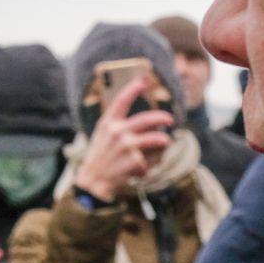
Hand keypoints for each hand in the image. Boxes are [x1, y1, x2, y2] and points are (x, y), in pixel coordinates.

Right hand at [75, 75, 174, 202]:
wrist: (92, 183)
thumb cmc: (100, 158)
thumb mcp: (102, 137)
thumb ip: (118, 126)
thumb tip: (149, 123)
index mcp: (108, 123)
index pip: (122, 100)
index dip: (134, 88)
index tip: (144, 79)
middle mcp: (117, 131)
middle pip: (149, 119)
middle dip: (163, 117)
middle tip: (170, 120)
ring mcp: (127, 146)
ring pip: (159, 139)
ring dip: (163, 145)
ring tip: (160, 150)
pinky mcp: (134, 161)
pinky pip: (153, 161)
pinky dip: (149, 168)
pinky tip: (139, 172)